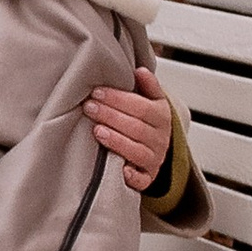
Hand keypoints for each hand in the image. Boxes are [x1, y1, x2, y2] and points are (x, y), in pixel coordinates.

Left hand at [88, 65, 173, 194]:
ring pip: (136, 151)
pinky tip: (120, 169)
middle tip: (89, 107)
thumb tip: (140, 70)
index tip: (97, 92)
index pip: (141, 107)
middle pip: (136, 127)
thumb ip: (148, 86)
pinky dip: (132, 176)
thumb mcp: (151, 101)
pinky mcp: (147, 177)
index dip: (118, 99)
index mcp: (162, 116)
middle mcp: (160, 139)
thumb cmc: (145, 121)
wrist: (155, 148)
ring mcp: (154, 159)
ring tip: (97, 130)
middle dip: (111, 116)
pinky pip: (141, 179)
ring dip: (116, 140)